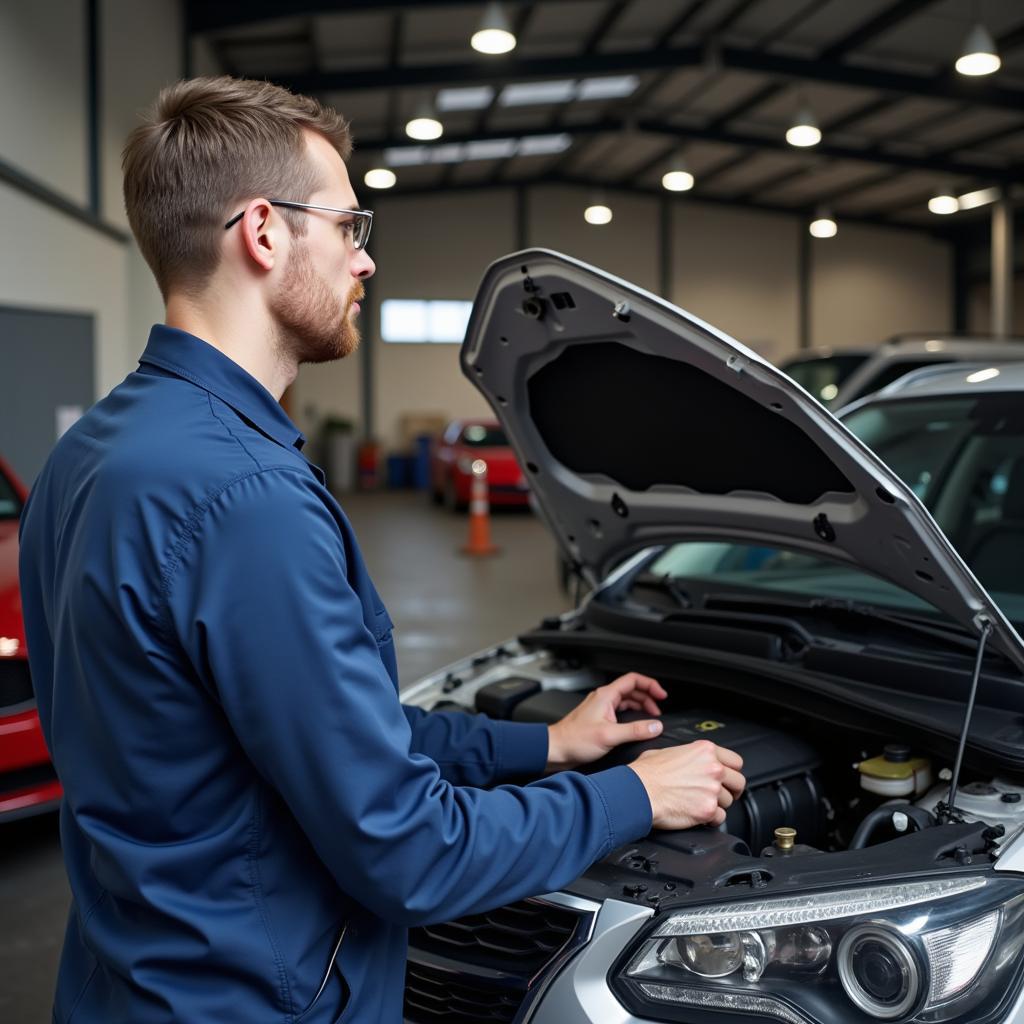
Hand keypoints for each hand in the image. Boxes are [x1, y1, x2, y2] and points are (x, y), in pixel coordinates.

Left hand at [546, 672, 666, 771]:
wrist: (556, 749)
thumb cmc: (574, 740)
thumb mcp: (609, 736)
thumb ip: (635, 730)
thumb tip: (655, 726)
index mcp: (606, 696)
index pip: (633, 680)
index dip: (650, 685)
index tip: (662, 695)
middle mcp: (603, 699)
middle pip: (632, 690)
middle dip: (648, 698)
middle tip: (659, 711)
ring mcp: (601, 708)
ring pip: (626, 701)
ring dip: (641, 707)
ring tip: (651, 718)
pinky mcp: (599, 719)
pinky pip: (620, 712)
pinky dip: (632, 716)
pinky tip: (636, 726)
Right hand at [629, 740, 745, 829]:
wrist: (638, 792)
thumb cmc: (646, 773)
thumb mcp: (667, 751)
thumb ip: (687, 755)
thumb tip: (688, 761)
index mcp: (705, 751)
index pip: (736, 761)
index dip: (732, 771)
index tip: (728, 778)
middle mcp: (713, 768)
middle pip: (738, 782)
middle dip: (731, 790)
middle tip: (721, 795)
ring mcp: (712, 789)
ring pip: (729, 802)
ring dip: (717, 805)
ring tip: (700, 804)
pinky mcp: (707, 810)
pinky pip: (720, 818)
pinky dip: (711, 819)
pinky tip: (699, 815)